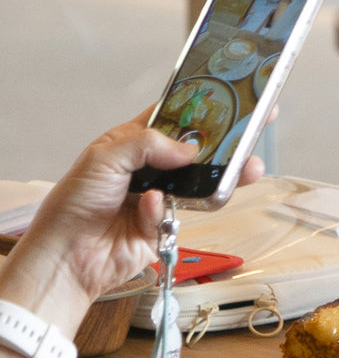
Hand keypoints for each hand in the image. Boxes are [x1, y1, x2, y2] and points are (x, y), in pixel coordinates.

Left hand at [0, 110, 264, 334]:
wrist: (68, 257)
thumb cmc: (72, 206)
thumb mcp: (103, 159)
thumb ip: (146, 144)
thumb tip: (188, 149)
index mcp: (131, 143)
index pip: (171, 118)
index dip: (198, 109)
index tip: (228, 101)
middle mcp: (149, 168)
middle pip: (195, 150)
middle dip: (224, 143)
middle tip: (251, 134)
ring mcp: (162, 196)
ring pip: (202, 181)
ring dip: (222, 176)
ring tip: (247, 170)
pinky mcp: (168, 224)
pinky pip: (184, 212)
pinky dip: (166, 210)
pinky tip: (149, 211)